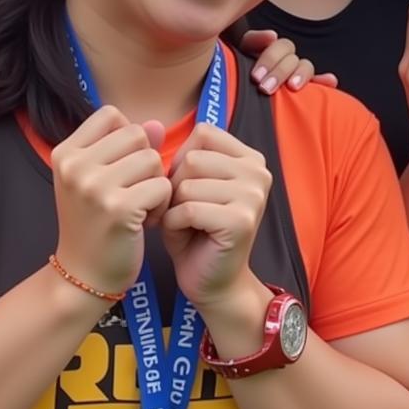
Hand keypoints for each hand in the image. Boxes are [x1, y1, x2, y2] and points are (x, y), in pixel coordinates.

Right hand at [51, 107, 171, 297]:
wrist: (82, 277)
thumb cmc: (94, 224)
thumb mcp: (99, 179)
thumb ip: (126, 146)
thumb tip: (155, 123)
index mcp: (65, 153)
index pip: (110, 114)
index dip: (127, 138)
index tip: (121, 168)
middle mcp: (75, 166)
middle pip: (137, 134)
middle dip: (145, 161)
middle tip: (134, 191)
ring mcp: (95, 186)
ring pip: (153, 159)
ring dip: (156, 184)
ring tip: (139, 207)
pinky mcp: (120, 208)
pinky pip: (163, 186)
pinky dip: (162, 205)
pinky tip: (146, 222)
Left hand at [162, 123, 270, 309]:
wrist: (213, 282)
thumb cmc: (195, 229)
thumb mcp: (190, 183)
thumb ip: (181, 154)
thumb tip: (150, 126)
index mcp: (249, 157)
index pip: (202, 133)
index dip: (182, 161)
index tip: (188, 188)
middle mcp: (258, 171)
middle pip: (193, 158)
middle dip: (176, 186)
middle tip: (185, 211)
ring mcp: (253, 195)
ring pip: (188, 183)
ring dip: (174, 207)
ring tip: (187, 224)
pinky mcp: (241, 220)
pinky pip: (188, 208)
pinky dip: (175, 224)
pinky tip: (187, 235)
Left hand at [240, 29, 337, 93]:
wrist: (231, 93)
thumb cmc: (234, 69)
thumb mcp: (240, 52)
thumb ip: (253, 40)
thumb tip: (272, 35)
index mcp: (270, 49)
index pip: (281, 47)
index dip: (270, 59)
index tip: (256, 76)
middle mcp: (284, 60)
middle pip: (292, 58)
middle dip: (279, 72)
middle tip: (265, 87)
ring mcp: (293, 74)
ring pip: (305, 67)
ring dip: (301, 75)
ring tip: (292, 87)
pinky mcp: (301, 89)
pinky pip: (318, 82)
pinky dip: (324, 81)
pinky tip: (330, 81)